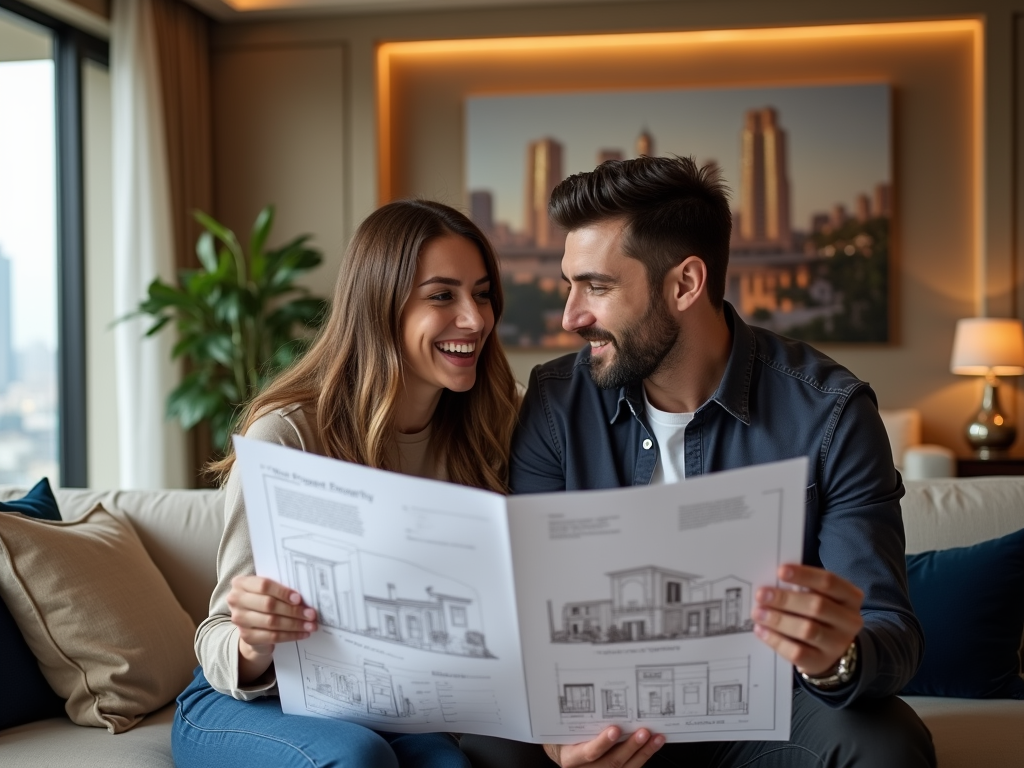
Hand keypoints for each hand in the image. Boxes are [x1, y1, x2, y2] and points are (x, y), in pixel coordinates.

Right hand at [227, 575, 317, 683]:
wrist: (252, 624)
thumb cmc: (264, 600)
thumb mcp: (269, 590)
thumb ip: (280, 588)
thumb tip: (306, 594)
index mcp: (241, 583)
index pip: (264, 585)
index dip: (283, 592)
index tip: (299, 598)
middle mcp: (235, 600)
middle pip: (268, 605)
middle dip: (293, 610)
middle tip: (311, 614)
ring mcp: (239, 619)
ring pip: (272, 622)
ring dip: (295, 624)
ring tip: (310, 625)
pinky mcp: (246, 636)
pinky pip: (272, 636)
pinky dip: (290, 635)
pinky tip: (302, 634)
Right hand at [543, 726, 664, 766]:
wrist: (565, 752)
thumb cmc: (564, 737)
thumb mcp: (564, 729)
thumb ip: (579, 721)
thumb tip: (595, 694)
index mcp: (572, 757)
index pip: (588, 752)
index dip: (602, 743)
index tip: (614, 730)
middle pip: (611, 762)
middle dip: (630, 747)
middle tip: (643, 732)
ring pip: (625, 767)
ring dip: (643, 752)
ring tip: (655, 738)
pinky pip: (631, 767)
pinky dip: (644, 755)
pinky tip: (653, 744)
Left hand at [751, 564, 863, 675]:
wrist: (828, 649)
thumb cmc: (818, 613)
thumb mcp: (818, 596)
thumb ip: (800, 587)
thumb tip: (770, 582)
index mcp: (850, 597)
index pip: (829, 582)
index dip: (804, 575)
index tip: (780, 571)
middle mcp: (849, 620)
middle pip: (818, 606)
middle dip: (786, 599)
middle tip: (761, 594)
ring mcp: (838, 644)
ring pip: (808, 630)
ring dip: (779, 620)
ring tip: (758, 613)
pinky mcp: (822, 662)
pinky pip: (798, 652)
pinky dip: (776, 640)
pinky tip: (761, 630)